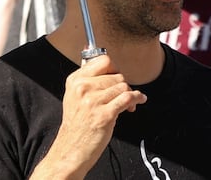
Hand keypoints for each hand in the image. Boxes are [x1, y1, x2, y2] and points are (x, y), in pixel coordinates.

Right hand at [43, 54, 145, 176]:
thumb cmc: (76, 125)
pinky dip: (137, 98)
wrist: (71, 149)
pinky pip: (127, 98)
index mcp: (75, 81)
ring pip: (123, 86)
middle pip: (116, 75)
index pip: (103, 61)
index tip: (116, 77)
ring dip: (131, 94)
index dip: (114, 68)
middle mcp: (83, 88)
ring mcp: (93, 101)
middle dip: (123, 85)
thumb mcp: (74, 97)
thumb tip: (108, 65)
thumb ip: (88, 80)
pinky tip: (138, 101)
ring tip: (128, 104)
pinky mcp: (105, 115)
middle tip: (123, 96)